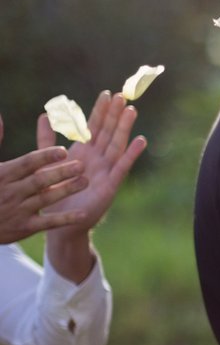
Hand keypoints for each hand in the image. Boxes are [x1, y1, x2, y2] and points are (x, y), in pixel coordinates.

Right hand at [0, 113, 87, 242]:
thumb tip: (0, 117)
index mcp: (3, 174)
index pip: (27, 164)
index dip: (45, 157)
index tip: (63, 151)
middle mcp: (11, 192)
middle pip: (39, 181)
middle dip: (60, 173)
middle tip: (82, 165)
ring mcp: (18, 211)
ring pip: (45, 199)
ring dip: (66, 191)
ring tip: (86, 181)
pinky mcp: (25, 227)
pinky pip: (47, 223)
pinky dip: (65, 219)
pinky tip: (83, 214)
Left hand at [39, 91, 147, 235]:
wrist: (59, 222)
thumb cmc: (56, 193)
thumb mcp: (48, 162)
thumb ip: (46, 140)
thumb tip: (45, 115)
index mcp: (83, 151)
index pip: (93, 127)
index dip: (100, 111)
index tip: (107, 94)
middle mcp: (97, 158)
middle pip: (107, 132)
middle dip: (114, 115)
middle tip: (122, 96)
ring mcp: (106, 170)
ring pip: (116, 144)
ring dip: (124, 128)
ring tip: (131, 111)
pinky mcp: (111, 185)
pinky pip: (122, 167)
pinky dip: (131, 154)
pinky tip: (140, 140)